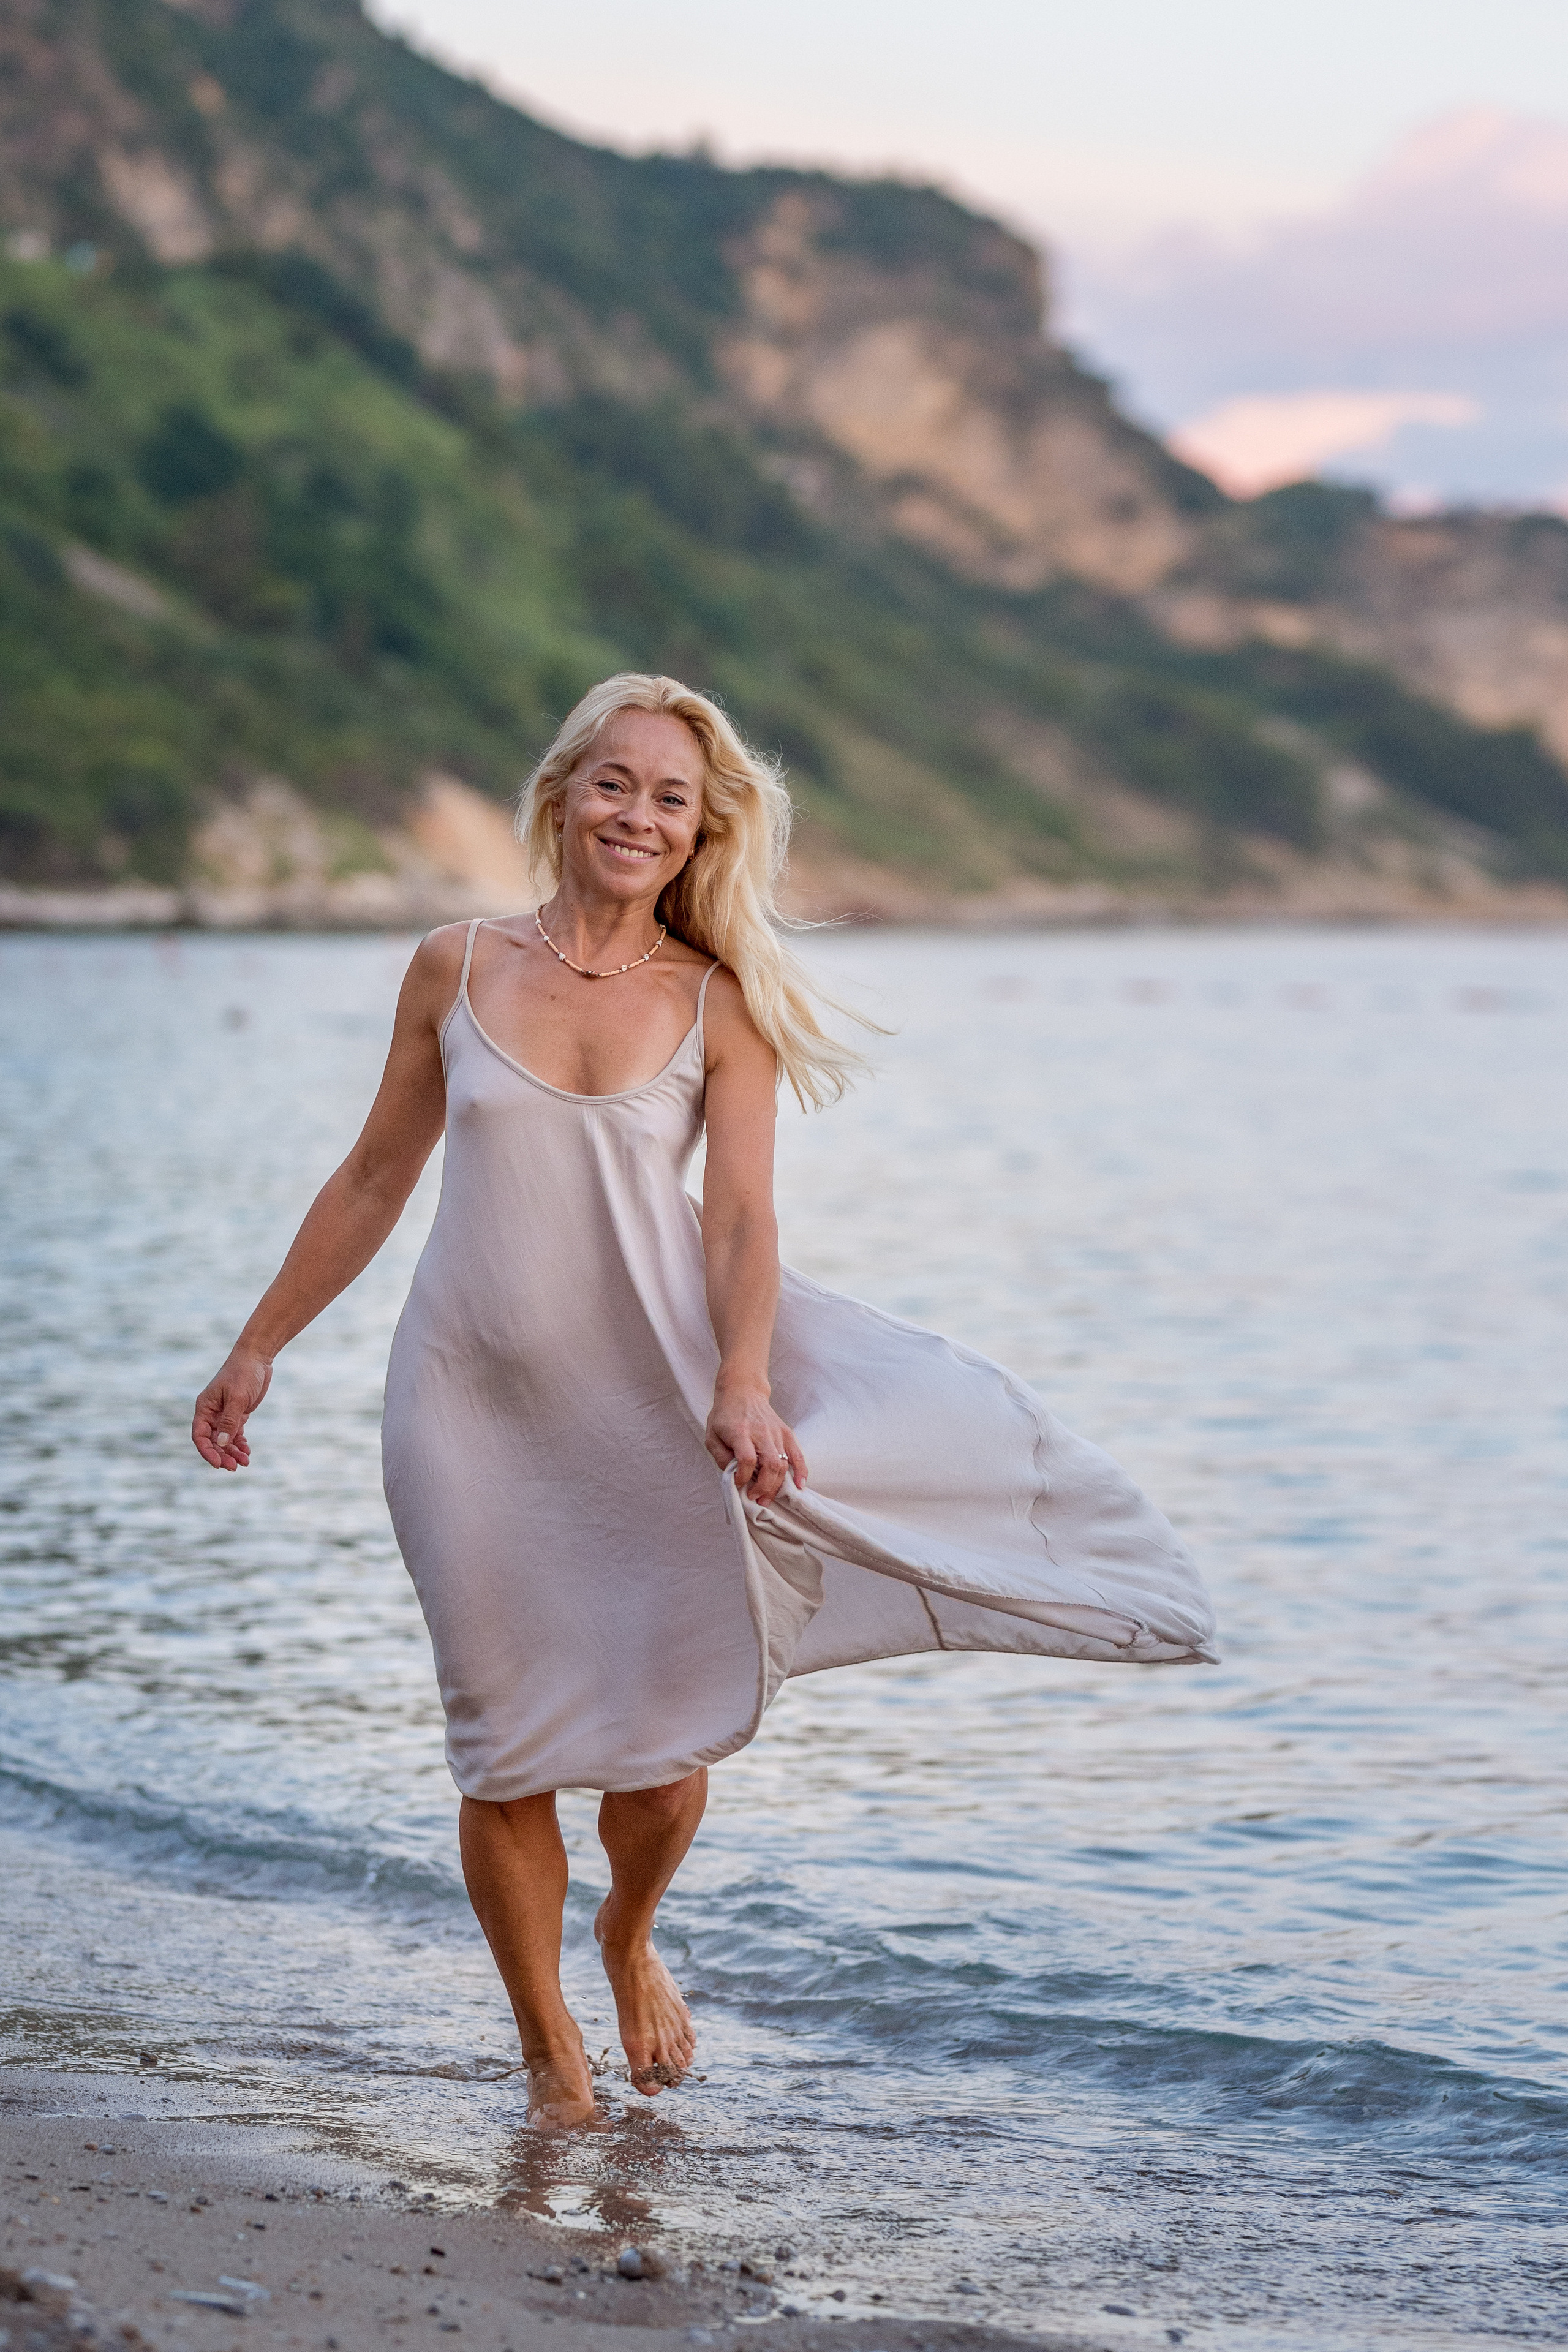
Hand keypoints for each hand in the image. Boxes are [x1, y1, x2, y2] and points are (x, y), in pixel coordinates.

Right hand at [192, 1347, 272, 1470]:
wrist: (257, 1358)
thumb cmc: (243, 1373)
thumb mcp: (237, 1397)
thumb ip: (229, 1421)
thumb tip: (220, 1443)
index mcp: (204, 1407)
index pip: (199, 1435)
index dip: (207, 1451)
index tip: (218, 1464)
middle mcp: (211, 1413)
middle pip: (212, 1441)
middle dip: (222, 1455)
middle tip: (235, 1467)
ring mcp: (224, 1414)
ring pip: (224, 1439)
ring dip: (232, 1452)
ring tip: (245, 1462)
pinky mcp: (237, 1413)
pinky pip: (235, 1433)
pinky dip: (239, 1443)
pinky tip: (247, 1452)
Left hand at [704, 1380, 806, 1506]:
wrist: (743, 1392)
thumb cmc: (725, 1416)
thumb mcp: (712, 1436)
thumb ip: (720, 1457)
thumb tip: (734, 1476)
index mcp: (740, 1432)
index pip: (747, 1459)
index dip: (743, 1476)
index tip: (738, 1483)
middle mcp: (761, 1432)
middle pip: (770, 1463)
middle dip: (763, 1487)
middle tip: (755, 1498)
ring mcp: (776, 1432)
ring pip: (783, 1463)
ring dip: (776, 1485)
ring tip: (766, 1498)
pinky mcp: (786, 1433)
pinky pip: (797, 1454)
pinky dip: (801, 1471)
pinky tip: (799, 1485)